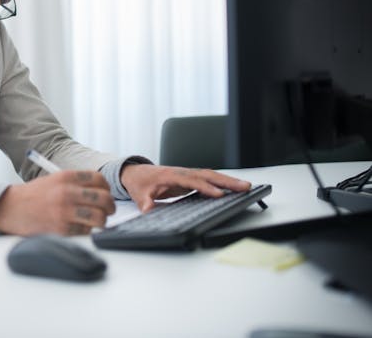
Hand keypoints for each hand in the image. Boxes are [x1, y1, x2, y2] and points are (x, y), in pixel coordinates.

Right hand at [0, 170, 114, 235]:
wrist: (11, 209)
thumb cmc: (34, 195)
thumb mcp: (54, 180)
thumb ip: (76, 183)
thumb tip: (102, 192)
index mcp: (66, 177)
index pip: (99, 180)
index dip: (107, 188)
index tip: (106, 194)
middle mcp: (66, 192)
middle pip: (104, 199)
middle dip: (110, 207)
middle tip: (108, 211)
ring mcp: (64, 212)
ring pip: (99, 218)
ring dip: (101, 221)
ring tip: (97, 221)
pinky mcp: (61, 229)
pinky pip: (86, 231)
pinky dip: (86, 231)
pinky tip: (78, 227)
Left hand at [120, 164, 251, 212]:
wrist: (136, 173)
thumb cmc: (139, 183)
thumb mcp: (139, 194)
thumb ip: (144, 203)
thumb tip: (148, 210)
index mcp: (170, 175)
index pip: (192, 181)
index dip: (206, 187)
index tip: (219, 194)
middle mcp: (182, 172)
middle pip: (207, 175)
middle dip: (226, 181)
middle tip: (245, 187)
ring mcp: (187, 174)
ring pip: (211, 175)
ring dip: (228, 180)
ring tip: (247, 187)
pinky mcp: (190, 178)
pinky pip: (209, 179)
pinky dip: (222, 182)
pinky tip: (234, 189)